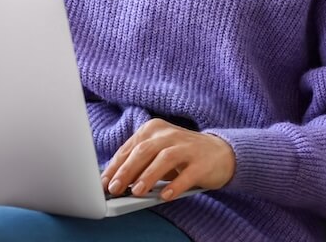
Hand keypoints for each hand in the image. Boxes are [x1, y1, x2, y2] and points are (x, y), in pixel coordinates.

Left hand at [100, 118, 234, 200]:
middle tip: (115, 188)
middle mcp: (169, 134)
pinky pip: (187, 174)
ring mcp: (187, 147)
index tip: (104, 182)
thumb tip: (116, 180)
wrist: (220, 153)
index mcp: (154, 129)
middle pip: (144, 150)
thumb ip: (140, 162)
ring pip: (164, 159)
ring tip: (137, 191)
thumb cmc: (182, 155)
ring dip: (148, 176)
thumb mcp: (159, 152)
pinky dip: (175, 185)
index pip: (130, 147)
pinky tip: (165, 196)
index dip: (116, 165)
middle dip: (127, 170)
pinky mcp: (202, 162)